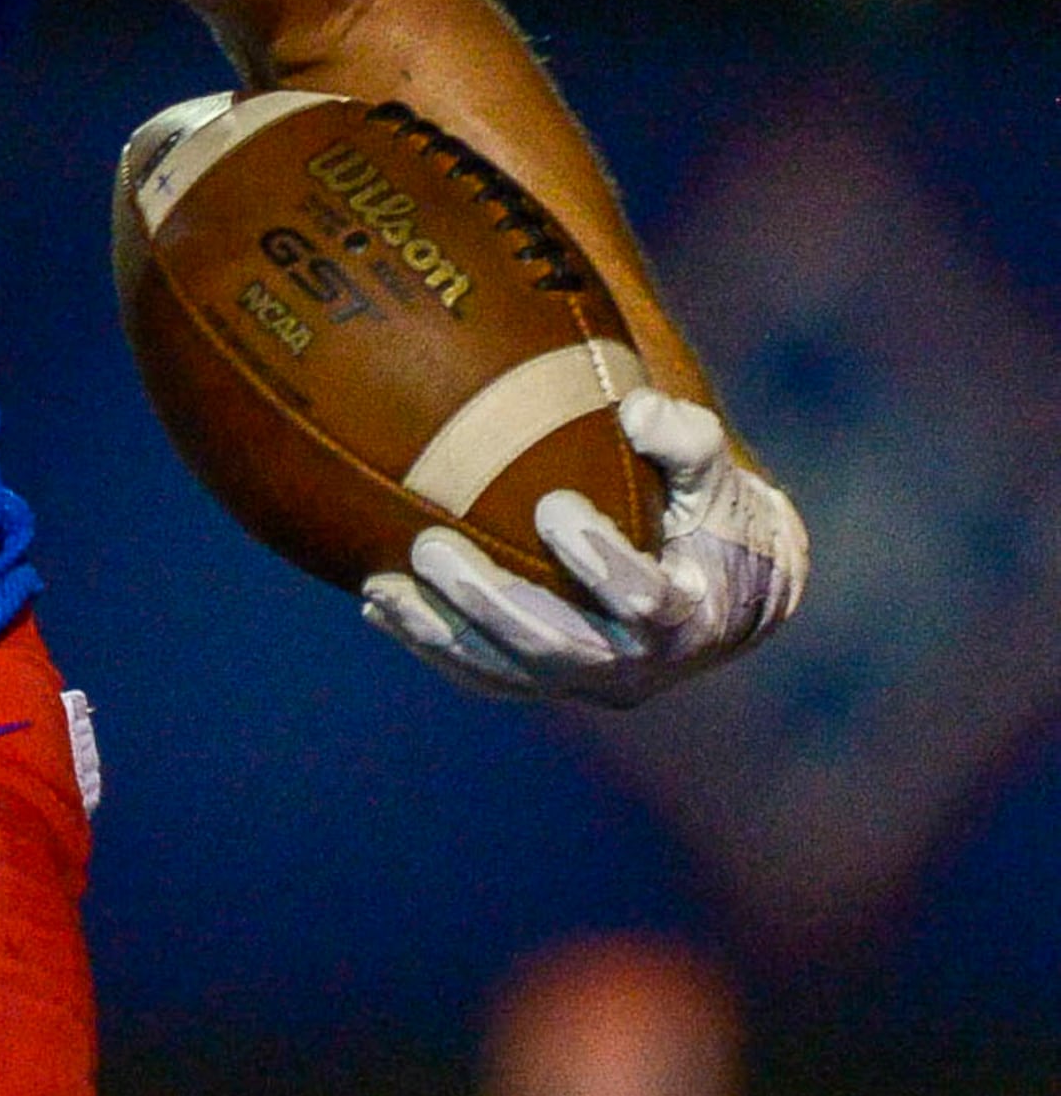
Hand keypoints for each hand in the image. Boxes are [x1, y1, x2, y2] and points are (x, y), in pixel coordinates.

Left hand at [360, 390, 808, 706]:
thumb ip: (686, 439)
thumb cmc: (712, 515)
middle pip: (556, 646)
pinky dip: (429, 643)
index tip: (552, 504)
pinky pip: (483, 676)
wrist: (718, 588)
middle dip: (488, 601)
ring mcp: (587, 682)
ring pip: (507, 672)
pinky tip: (378, 603)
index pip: (644, 600)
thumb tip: (637, 410)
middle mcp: (637, 665)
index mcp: (689, 617)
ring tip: (382, 586)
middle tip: (430, 547)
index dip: (597, 556)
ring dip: (440, 630)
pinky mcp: (548, 684)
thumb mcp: (714, 474)